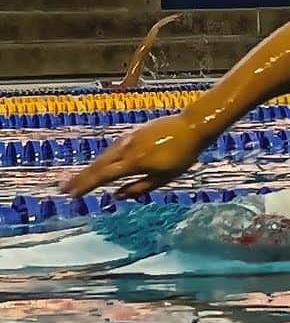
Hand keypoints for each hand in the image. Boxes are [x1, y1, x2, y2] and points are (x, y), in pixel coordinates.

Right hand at [61, 111, 204, 200]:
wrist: (192, 126)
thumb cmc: (182, 155)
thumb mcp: (164, 177)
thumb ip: (140, 188)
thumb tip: (118, 196)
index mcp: (134, 161)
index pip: (104, 177)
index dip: (87, 186)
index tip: (72, 195)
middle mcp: (127, 148)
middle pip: (99, 165)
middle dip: (81, 178)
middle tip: (64, 188)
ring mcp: (129, 138)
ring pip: (104, 156)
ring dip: (89, 168)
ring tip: (76, 180)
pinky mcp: (133, 133)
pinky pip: (113, 149)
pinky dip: (102, 159)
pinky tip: (99, 165)